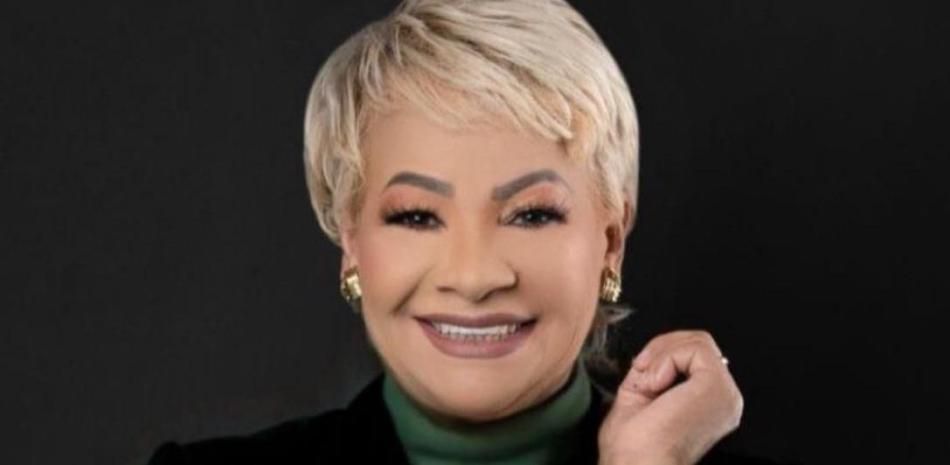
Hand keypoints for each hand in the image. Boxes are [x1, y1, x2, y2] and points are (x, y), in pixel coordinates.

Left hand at [597, 330, 743, 464]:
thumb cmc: (633, 448)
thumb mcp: (641, 395)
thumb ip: (654, 370)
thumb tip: (655, 349)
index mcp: (711, 404)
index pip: (696, 357)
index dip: (664, 355)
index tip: (641, 372)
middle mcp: (725, 400)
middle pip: (700, 344)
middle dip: (662, 348)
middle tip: (642, 372)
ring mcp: (725, 393)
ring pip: (698, 341)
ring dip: (662, 354)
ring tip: (649, 383)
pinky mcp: (717, 386)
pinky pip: (695, 348)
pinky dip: (667, 359)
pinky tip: (656, 384)